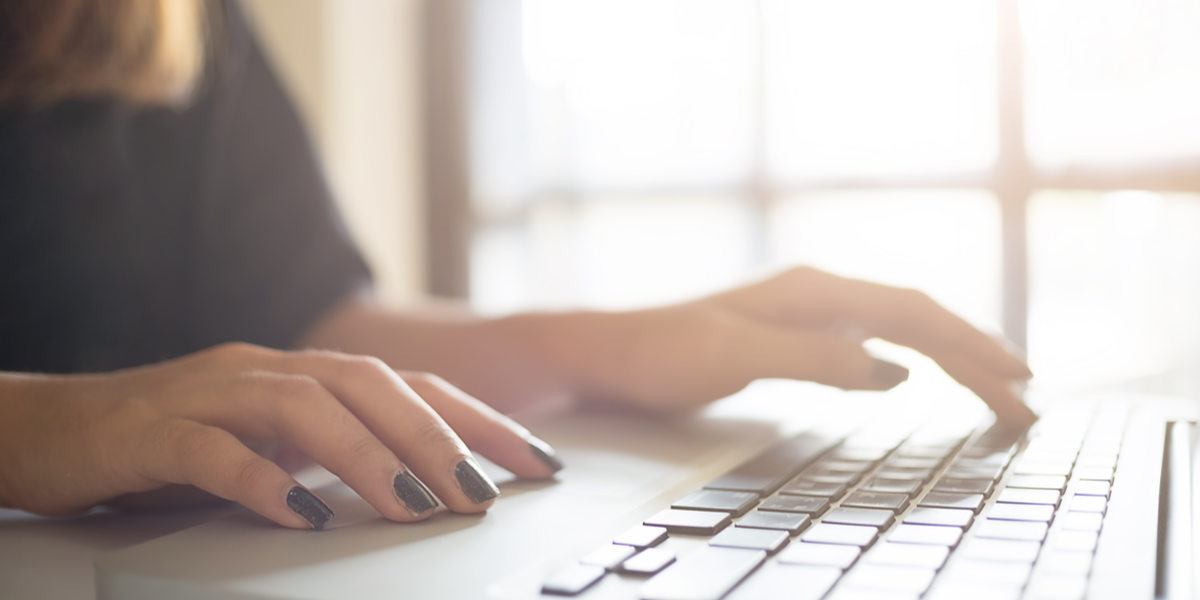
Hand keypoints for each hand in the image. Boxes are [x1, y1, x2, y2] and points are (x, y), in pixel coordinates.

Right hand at [0, 343, 561, 528]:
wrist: (54, 427)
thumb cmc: (170, 440)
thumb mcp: (267, 443)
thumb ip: (333, 451)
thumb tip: (422, 483)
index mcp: (303, 373)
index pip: (408, 387)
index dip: (477, 420)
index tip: (535, 462)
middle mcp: (267, 370)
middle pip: (371, 388)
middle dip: (438, 438)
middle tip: (485, 494)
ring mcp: (213, 393)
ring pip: (307, 409)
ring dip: (369, 457)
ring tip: (416, 506)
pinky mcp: (157, 430)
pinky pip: (216, 451)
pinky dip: (263, 481)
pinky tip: (301, 516)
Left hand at [502, 267, 1034, 424]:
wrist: (608, 352)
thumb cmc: (661, 351)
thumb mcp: (738, 356)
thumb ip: (817, 359)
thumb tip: (894, 370)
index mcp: (814, 290)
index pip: (914, 314)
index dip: (971, 344)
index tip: (1019, 377)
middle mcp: (818, 294)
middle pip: (918, 321)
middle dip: (976, 358)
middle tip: (1027, 403)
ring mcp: (806, 314)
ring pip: (898, 332)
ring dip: (949, 360)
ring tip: (994, 391)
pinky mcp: (790, 337)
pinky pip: (869, 345)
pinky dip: (907, 361)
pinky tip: (913, 379)